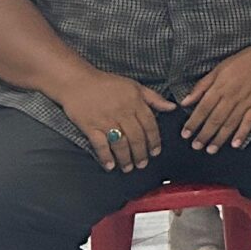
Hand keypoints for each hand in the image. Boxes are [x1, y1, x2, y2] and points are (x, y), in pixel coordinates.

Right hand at [57, 69, 174, 171]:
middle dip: (141, 153)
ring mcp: (106, 120)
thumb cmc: (107, 83)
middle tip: (143, 164)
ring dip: (126, 158)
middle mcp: (122, 112)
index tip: (156, 152)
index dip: (154, 140)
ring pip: (120, 143)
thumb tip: (172, 107)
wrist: (78, 82)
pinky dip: (105, 156)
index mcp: (135, 102)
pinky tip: (110, 165)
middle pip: (136, 137)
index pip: (149, 124)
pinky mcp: (90, 126)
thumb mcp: (135, 86)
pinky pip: (100, 144)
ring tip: (129, 168)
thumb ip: (154, 98)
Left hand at [178, 47, 250, 153]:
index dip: (193, 122)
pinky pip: (250, 121)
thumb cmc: (243, 60)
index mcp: (220, 86)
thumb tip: (185, 101)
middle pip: (215, 119)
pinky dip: (243, 133)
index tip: (185, 134)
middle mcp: (232, 96)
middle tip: (196, 146)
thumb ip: (202, 86)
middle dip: (204, 134)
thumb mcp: (219, 67)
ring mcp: (246, 101)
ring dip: (220, 138)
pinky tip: (236, 144)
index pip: (203, 108)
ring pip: (230, 123)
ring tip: (211, 149)